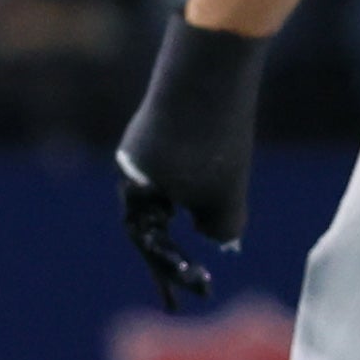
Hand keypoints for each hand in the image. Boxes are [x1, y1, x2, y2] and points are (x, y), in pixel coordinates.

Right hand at [114, 20, 271, 312]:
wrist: (212, 61)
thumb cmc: (214, 139)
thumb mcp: (225, 197)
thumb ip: (220, 229)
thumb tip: (217, 238)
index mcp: (135, 189)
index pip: (150, 245)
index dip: (173, 273)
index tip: (195, 298)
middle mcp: (133, 164)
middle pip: (155, 219)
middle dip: (177, 249)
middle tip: (196, 280)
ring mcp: (150, 139)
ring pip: (172, 189)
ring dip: (196, 209)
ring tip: (221, 218)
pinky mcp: (171, 117)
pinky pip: (183, 161)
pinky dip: (203, 178)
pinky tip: (224, 173)